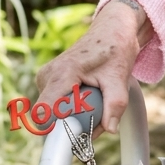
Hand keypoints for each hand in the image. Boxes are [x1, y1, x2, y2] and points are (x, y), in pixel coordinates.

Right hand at [34, 0, 152, 135]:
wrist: (112, 29)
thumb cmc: (116, 48)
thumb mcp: (120, 77)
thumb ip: (115, 104)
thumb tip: (109, 130)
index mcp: (61, 74)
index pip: (44, 113)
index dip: (56, 130)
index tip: (77, 135)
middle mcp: (47, 75)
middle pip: (49, 116)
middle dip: (72, 124)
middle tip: (99, 121)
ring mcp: (46, 78)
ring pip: (53, 111)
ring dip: (74, 116)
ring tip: (98, 102)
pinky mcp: (50, 80)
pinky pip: (56, 103)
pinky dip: (72, 107)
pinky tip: (90, 97)